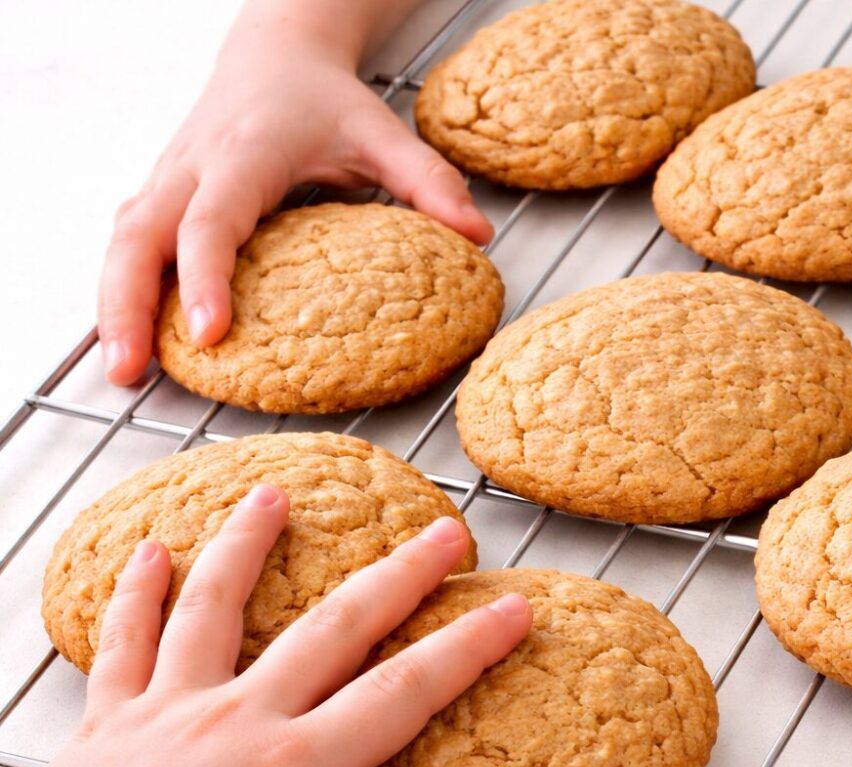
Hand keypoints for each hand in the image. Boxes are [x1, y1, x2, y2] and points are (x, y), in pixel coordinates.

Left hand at [0, 486, 530, 766]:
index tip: (512, 607)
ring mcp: (169, 711)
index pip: (406, 690)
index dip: (468, 646)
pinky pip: (126, 641)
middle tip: (443, 533)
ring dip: (250, 544)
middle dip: (398, 574)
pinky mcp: (109, 722)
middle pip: (334, 626)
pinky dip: (139, 591)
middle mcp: (238, 719)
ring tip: (274, 496)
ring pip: (217, 606)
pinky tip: (151, 553)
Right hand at [98, 0, 492, 385]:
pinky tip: (127, 336)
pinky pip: (128, 242)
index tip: (210, 332)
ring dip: (112, 304)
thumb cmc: (325, 99)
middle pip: (139, 236)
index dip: (205, 276)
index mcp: (245, 154)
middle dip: (127, 303)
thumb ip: (429, 182)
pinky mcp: (159, 192)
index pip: (213, 221)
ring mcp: (168, 179)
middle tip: (126, 368)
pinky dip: (119, 287)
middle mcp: (193, 167)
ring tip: (118, 368)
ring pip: (121, 241)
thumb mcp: (383, 133)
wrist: (275, 52)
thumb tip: (478, 235)